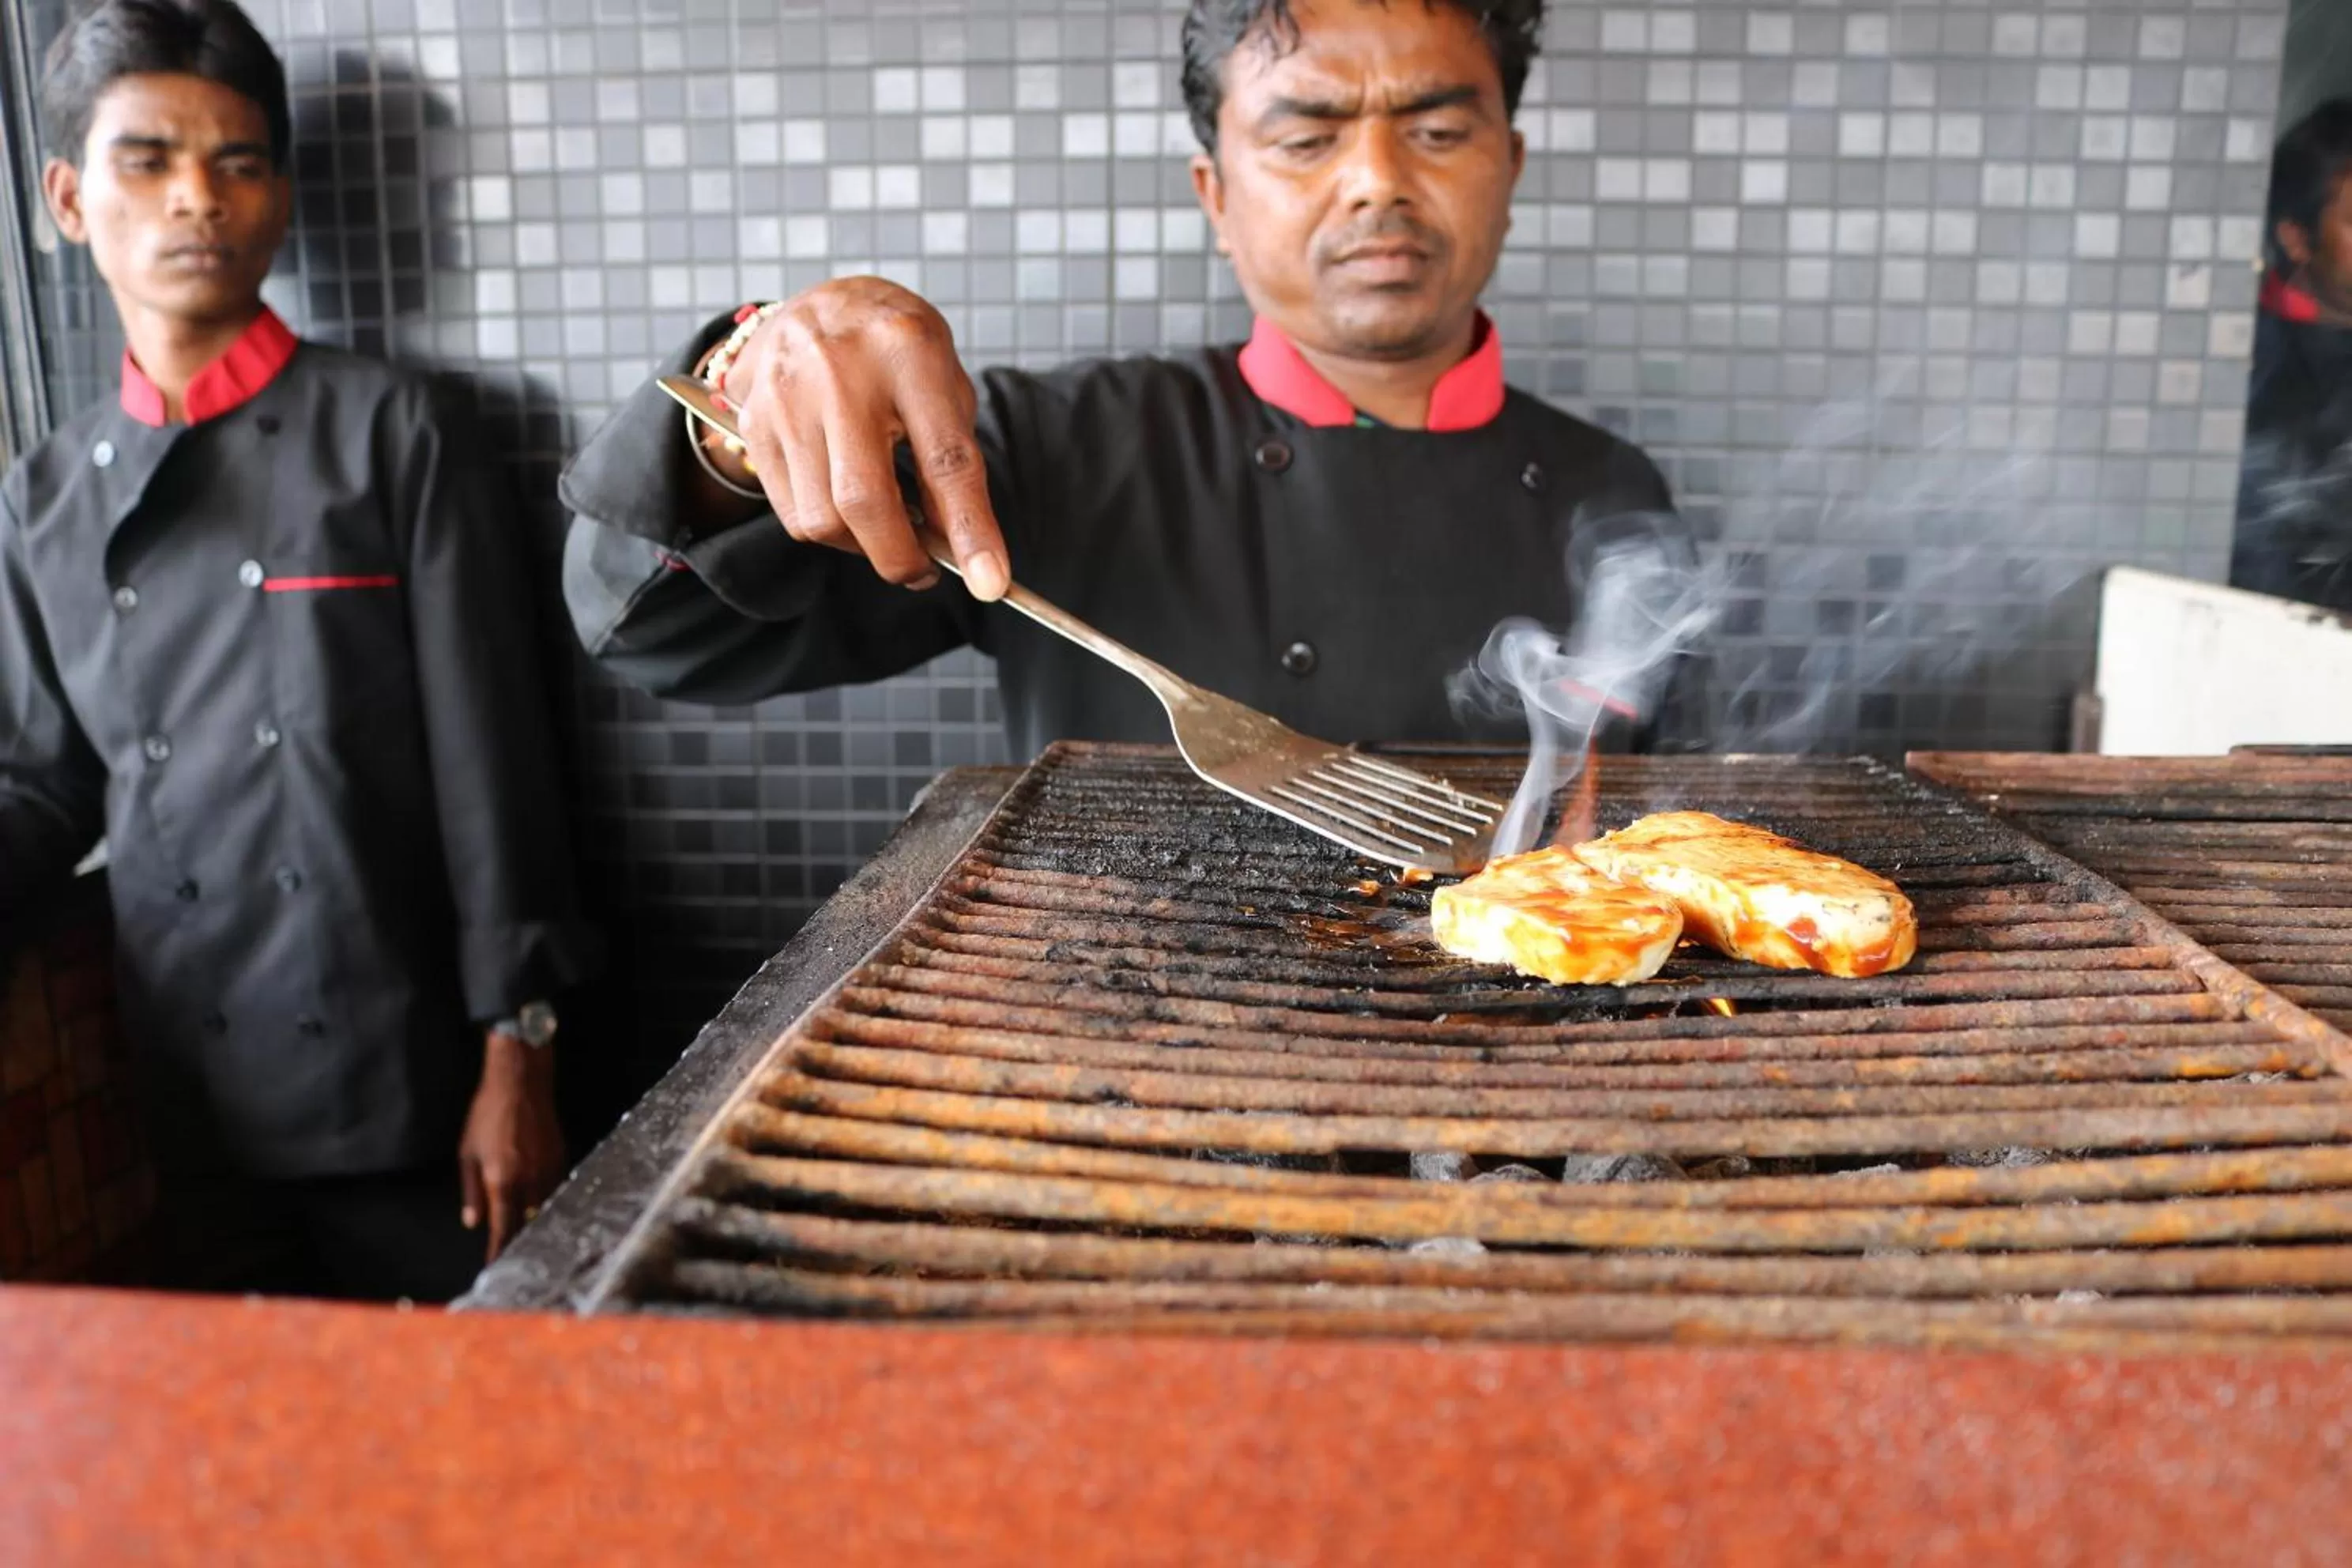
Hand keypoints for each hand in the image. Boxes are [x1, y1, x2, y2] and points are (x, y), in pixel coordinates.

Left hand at [457, 1029, 564, 1263]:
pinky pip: (554, 1187)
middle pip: (526, 1221)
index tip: (495, 1266)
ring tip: (526, 1231)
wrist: (520, 1083)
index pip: (502, 1227)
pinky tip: (539, 1201)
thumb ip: (471, 1191)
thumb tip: (474, 1223)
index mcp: (501, 1181)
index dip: (499, 1249)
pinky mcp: (561, 1158)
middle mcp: (528, 1181)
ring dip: (533, 1219)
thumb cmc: (487, 1116)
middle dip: (518, 1237)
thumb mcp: (467, 1153)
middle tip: (511, 1251)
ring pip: (543, 1206)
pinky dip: (545, 1198)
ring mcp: (549, 1169)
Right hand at [704, 277, 1010, 600]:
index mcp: (907, 352)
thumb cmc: (898, 350)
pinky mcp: (752, 422)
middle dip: (900, 557)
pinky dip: (829, 530)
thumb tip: (956, 545)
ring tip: (886, 528)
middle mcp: (839, 373)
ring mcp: (787, 398)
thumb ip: (952, 459)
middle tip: (924, 570)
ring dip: (862, 547)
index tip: (990, 583)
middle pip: (865, 501)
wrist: (821, 303)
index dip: (970, 528)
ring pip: (821, 520)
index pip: (944, 458)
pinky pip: (792, 513)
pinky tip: (847, 507)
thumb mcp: (943, 383)